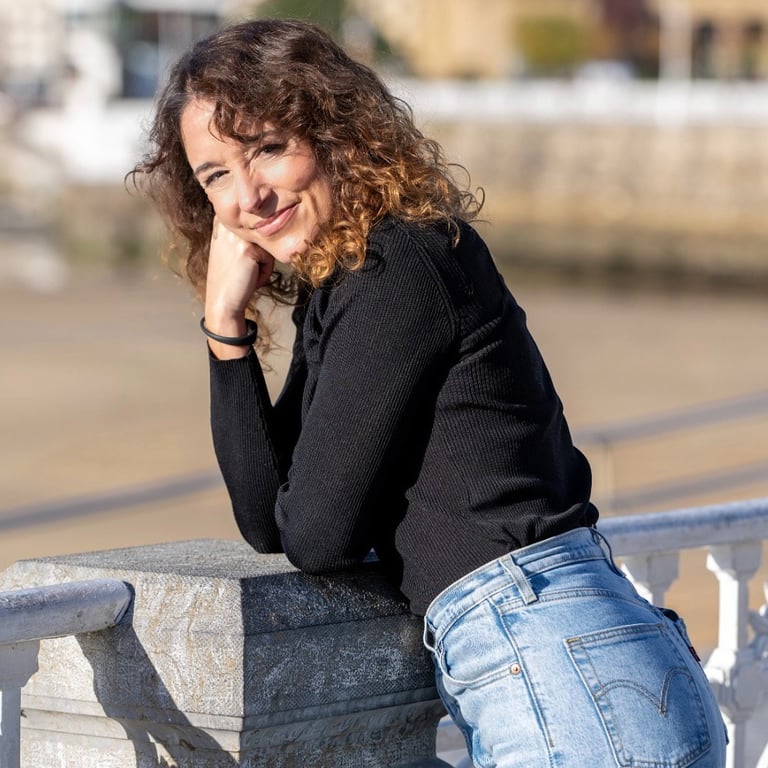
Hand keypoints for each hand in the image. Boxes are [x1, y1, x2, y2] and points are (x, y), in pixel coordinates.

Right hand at [203, 219, 274, 357]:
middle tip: (242, 267)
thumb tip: (270, 223)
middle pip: (263, 233)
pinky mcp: (248, 249)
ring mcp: (237, 235)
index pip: (254, 225)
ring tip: (246, 272)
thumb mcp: (231, 248)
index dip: (254, 247)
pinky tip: (249, 278)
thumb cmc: (231, 279)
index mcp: (221, 220)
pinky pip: (270, 258)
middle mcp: (227, 223)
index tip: (241, 260)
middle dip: (259, 253)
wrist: (223, 303)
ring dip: (263, 262)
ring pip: (268, 245)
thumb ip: (245, 233)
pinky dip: (265, 271)